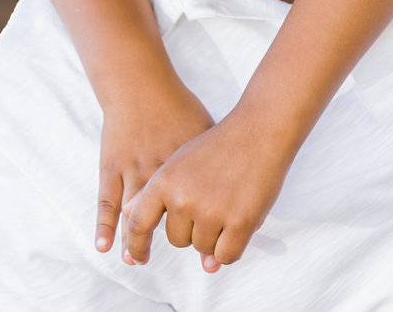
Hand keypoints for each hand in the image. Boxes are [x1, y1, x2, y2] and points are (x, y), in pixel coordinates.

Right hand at [95, 78, 212, 254]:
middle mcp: (161, 175)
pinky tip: (104, 246)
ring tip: (138, 260)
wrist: (141, 85)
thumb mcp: (206, 133)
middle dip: (179, 243)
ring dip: (136, 243)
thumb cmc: (178, 107)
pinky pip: (107, 202)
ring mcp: (133, 172)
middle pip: (171, 221)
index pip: (202, 213)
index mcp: (188, 170)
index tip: (212, 255)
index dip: (208, 239)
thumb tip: (235, 178)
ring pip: (136, 218)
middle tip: (188, 258)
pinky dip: (105, 225)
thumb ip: (217, 160)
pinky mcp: (112, 167)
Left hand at [120, 113, 293, 272]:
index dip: (136, 245)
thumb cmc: (216, 148)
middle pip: (177, 240)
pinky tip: (236, 229)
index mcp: (163, 182)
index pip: (138, 223)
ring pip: (202, 248)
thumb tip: (141, 232)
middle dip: (191, 231)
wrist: (256, 133)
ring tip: (225, 205)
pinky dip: (229, 250)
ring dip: (213, 237)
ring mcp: (211, 212)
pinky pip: (226, 256)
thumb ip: (158, 197)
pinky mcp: (240, 223)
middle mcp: (183, 199)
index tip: (137, 259)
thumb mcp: (177, 164)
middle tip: (208, 205)